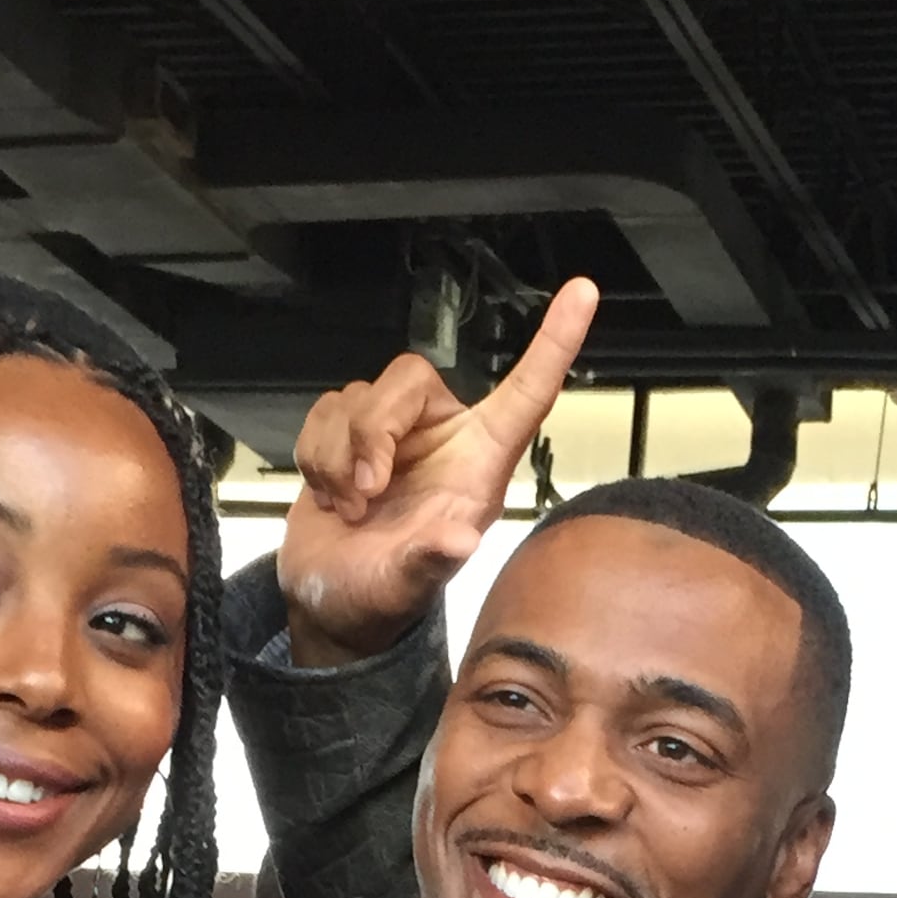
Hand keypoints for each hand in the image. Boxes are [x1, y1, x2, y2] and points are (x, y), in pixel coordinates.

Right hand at [278, 275, 599, 666]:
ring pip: (356, 397)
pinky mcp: (347, 435)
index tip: (582, 294)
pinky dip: (314, 455)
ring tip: (350, 506)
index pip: (526, 393)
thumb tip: (458, 541)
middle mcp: (441, 439)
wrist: (330, 604)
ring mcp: (392, 436)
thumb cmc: (381, 596)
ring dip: (336, 456)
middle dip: (373, 432)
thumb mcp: (404, 588)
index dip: (554, 343)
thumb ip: (429, 562)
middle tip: (366, 491)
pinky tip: (331, 494)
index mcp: (478, 464)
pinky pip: (324, 411)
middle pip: (409, 379)